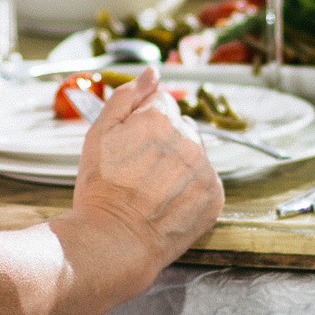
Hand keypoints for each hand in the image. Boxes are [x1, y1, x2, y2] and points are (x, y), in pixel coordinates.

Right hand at [68, 69, 224, 264]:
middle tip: (138, 169)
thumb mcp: (99, 133)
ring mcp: (205, 169)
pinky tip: (168, 202)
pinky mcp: (215, 197)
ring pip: (194, 154)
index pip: (161, 103)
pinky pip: (205, 182)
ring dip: (179, 164)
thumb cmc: (100, 189)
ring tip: (152, 189)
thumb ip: (127, 97)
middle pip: (181, 127)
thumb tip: (151, 73)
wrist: (113, 241)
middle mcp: (189, 139)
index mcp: (161, 118)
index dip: (142, 123)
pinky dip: (191, 189)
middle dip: (164, 141)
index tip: (131, 145)